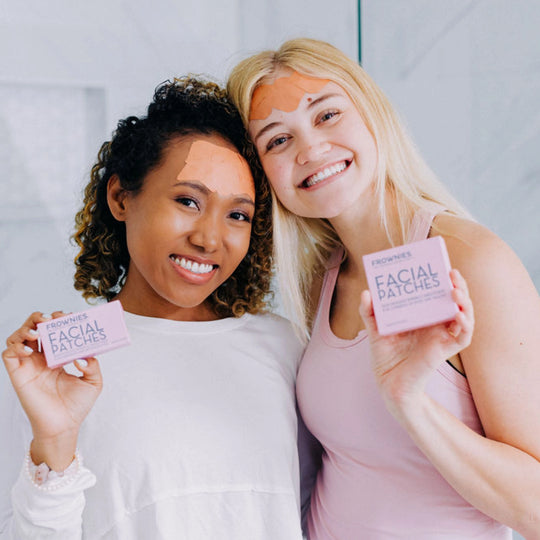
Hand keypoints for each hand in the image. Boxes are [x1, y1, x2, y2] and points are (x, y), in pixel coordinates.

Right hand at [2, 311, 101, 468]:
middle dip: (40, 319)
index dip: (59, 321)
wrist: (64, 427)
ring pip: (18, 338)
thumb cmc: (77, 406)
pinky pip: (8, 354)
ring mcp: (29, 366)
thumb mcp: (93, 381)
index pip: (54, 332)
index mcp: (58, 357)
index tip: (69, 317)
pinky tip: (29, 349)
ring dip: (26, 329)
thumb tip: (84, 354)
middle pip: (34, 329)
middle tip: (51, 318)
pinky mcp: (18, 375)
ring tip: (38, 332)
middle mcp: (41, 359)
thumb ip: (93, 364)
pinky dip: (15, 346)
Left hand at [359, 269, 473, 420]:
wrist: (388, 382)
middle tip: (451, 272)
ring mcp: (442, 336)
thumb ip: (369, 311)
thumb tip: (366, 292)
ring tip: (455, 291)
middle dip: (457, 285)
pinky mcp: (445, 350)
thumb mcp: (374, 329)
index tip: (440, 265)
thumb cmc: (385, 355)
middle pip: (455, 300)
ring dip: (465, 302)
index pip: (438, 293)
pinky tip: (458, 315)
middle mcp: (435, 323)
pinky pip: (463, 337)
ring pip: (464, 315)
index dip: (442, 279)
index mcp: (422, 315)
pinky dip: (465, 325)